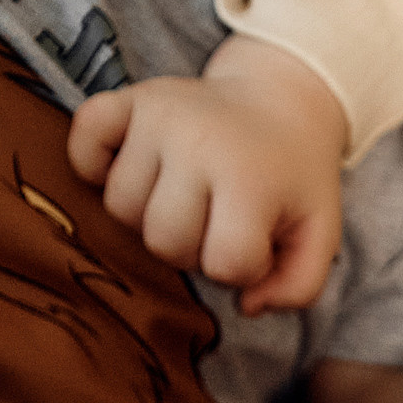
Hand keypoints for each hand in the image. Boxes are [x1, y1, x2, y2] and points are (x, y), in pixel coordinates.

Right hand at [68, 35, 345, 314]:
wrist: (280, 98)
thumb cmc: (294, 177)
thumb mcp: (320, 232)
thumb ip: (298, 286)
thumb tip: (245, 304)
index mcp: (250, 178)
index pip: (224, 263)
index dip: (241, 268)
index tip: (256, 242)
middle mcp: (198, 142)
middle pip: (163, 241)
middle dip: (191, 248)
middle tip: (215, 221)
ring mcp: (157, 117)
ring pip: (120, 206)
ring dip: (149, 215)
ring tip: (184, 196)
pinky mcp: (126, 99)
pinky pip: (83, 144)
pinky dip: (94, 165)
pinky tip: (138, 171)